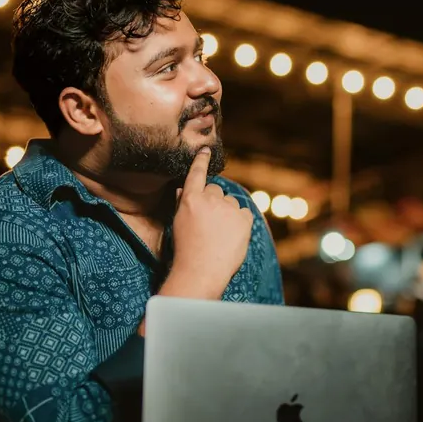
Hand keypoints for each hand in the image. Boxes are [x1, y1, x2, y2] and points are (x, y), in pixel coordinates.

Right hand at [164, 147, 252, 299]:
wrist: (201, 271)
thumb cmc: (185, 249)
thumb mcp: (178, 223)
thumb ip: (182, 203)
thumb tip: (183, 189)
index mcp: (190, 199)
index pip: (196, 174)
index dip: (201, 160)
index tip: (205, 150)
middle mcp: (210, 199)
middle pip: (215, 190)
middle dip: (213, 201)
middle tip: (209, 222)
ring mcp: (228, 209)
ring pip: (231, 202)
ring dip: (227, 212)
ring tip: (219, 233)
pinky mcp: (244, 219)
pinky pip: (244, 213)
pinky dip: (240, 222)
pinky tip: (231, 236)